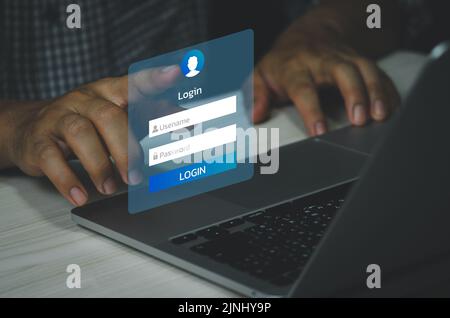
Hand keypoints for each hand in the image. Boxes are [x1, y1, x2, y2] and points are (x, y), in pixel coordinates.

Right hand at [5, 66, 178, 205]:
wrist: (29, 128)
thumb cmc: (86, 122)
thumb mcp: (117, 115)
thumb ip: (149, 116)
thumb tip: (185, 119)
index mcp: (109, 92)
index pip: (133, 83)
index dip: (154, 79)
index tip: (175, 74)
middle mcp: (84, 100)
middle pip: (108, 117)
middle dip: (126, 150)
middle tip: (136, 178)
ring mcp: (59, 118)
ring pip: (80, 134)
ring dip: (99, 165)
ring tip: (109, 188)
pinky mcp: (38, 140)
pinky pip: (51, 158)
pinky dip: (67, 180)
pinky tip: (79, 195)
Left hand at [253, 13, 400, 135]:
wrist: (308, 34)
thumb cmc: (283, 62)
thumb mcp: (260, 75)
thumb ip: (255, 95)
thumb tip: (254, 115)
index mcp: (296, 67)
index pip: (304, 88)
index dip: (311, 110)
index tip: (319, 132)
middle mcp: (323, 60)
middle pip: (342, 71)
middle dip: (353, 94)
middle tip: (360, 120)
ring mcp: (345, 58)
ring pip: (365, 69)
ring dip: (376, 91)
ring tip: (382, 116)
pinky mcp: (361, 62)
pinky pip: (379, 73)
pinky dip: (388, 90)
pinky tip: (393, 109)